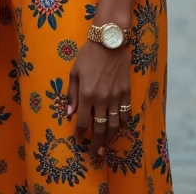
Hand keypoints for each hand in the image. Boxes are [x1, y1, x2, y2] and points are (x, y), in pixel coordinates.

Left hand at [67, 39, 130, 156]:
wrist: (110, 42)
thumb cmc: (89, 55)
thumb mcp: (75, 72)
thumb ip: (72, 94)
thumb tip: (69, 113)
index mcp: (87, 95)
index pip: (83, 122)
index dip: (80, 133)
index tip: (79, 139)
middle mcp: (101, 100)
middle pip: (100, 128)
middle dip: (97, 143)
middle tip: (95, 153)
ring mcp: (115, 97)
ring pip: (114, 125)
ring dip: (110, 138)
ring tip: (107, 147)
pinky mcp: (126, 92)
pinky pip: (125, 114)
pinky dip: (122, 124)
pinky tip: (118, 128)